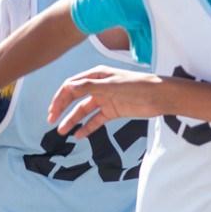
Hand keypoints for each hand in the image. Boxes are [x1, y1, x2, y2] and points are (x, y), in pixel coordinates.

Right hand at [50, 67, 165, 137]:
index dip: (60, 97)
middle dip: (62, 108)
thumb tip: (67, 88)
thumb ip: (88, 87)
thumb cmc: (136, 86)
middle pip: (74, 98)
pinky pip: (96, 120)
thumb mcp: (110, 86)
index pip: (71, 86)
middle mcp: (98, 86)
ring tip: (62, 132)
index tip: (53, 111)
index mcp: (95, 75)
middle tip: (52, 121)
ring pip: (83, 110)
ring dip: (72, 120)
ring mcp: (105, 99)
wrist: (158, 96)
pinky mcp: (113, 111)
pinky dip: (87, 127)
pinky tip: (78, 135)